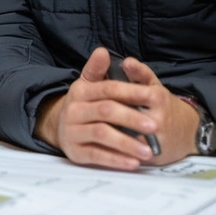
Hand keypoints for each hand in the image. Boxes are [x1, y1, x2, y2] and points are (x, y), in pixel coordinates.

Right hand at [35, 47, 196, 169]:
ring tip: (148, 151)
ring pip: (101, 134)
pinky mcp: (75, 152)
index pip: (107, 89)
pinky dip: (116, 160)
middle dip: (132, 118)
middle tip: (154, 126)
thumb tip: (102, 51)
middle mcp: (74, 110)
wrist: (60, 128)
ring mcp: (73, 132)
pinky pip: (97, 155)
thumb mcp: (89, 85)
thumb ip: (98, 69)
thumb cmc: (84, 105)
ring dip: (127, 143)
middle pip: (105, 111)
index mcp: (80, 91)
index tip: (153, 96)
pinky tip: (133, 163)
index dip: (130, 92)